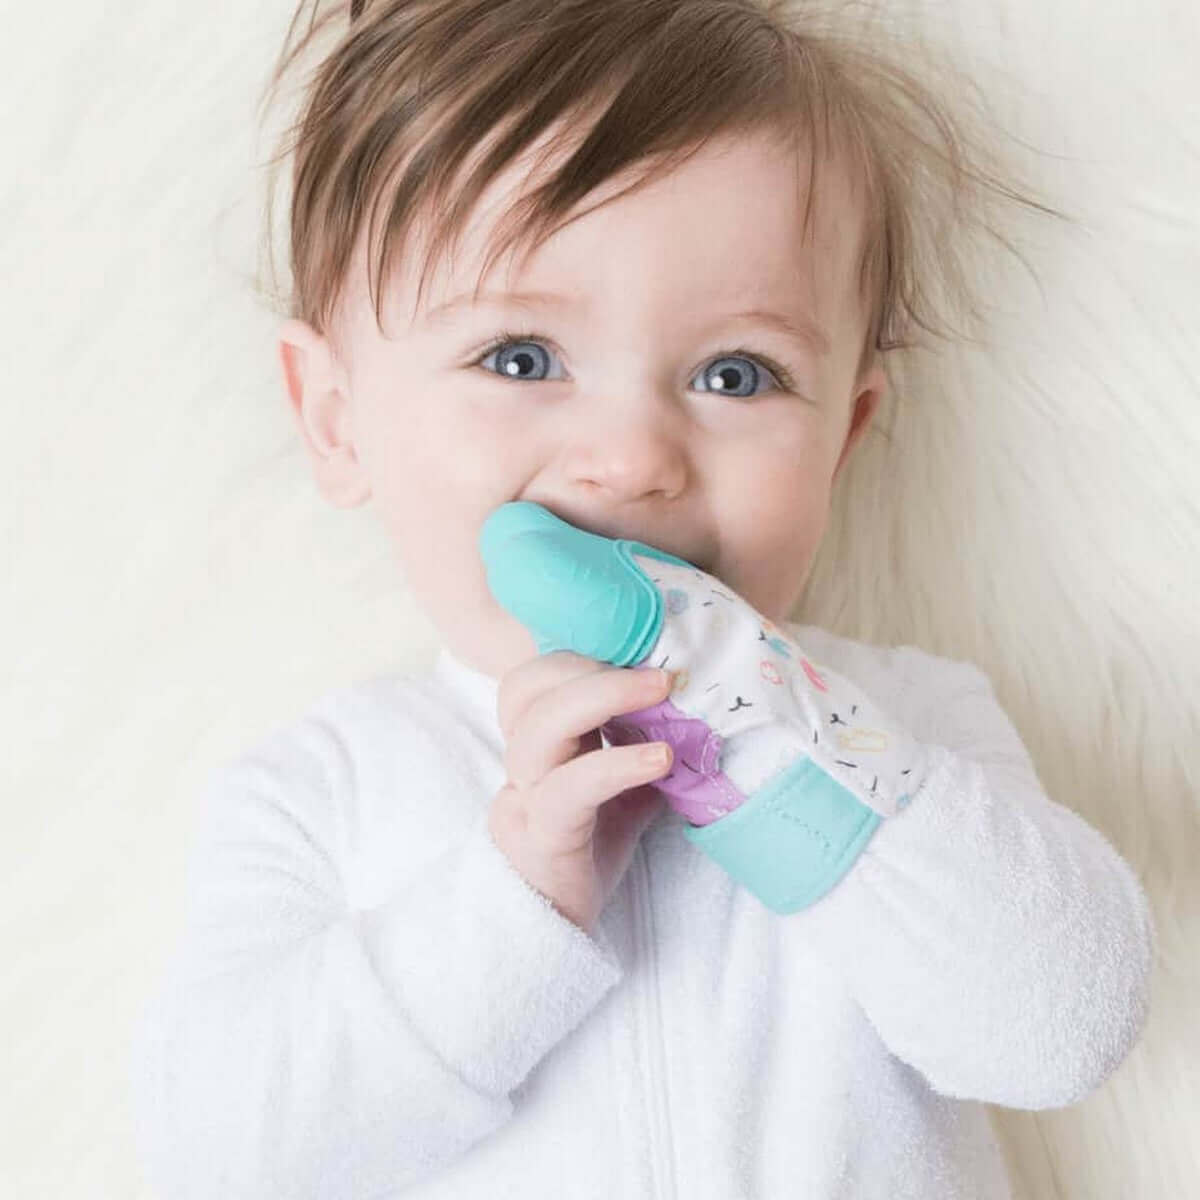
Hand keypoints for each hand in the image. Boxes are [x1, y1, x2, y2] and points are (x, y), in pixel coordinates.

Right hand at [488, 650, 674, 935]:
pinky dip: (616, 764)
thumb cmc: (589, 854)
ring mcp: (522, 800)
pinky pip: (569, 788)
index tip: (638, 652)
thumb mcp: (623, 790)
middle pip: (526, 690)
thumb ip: (641, 748)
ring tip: (661, 692)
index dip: (578, 656)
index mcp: (536, 745)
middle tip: (656, 672)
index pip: (530, 679)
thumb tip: (697, 709)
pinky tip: (661, 758)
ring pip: (538, 730)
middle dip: (590, 668)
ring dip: (602, 698)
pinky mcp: (540, 836)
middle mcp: (520, 765)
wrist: (553, 932)